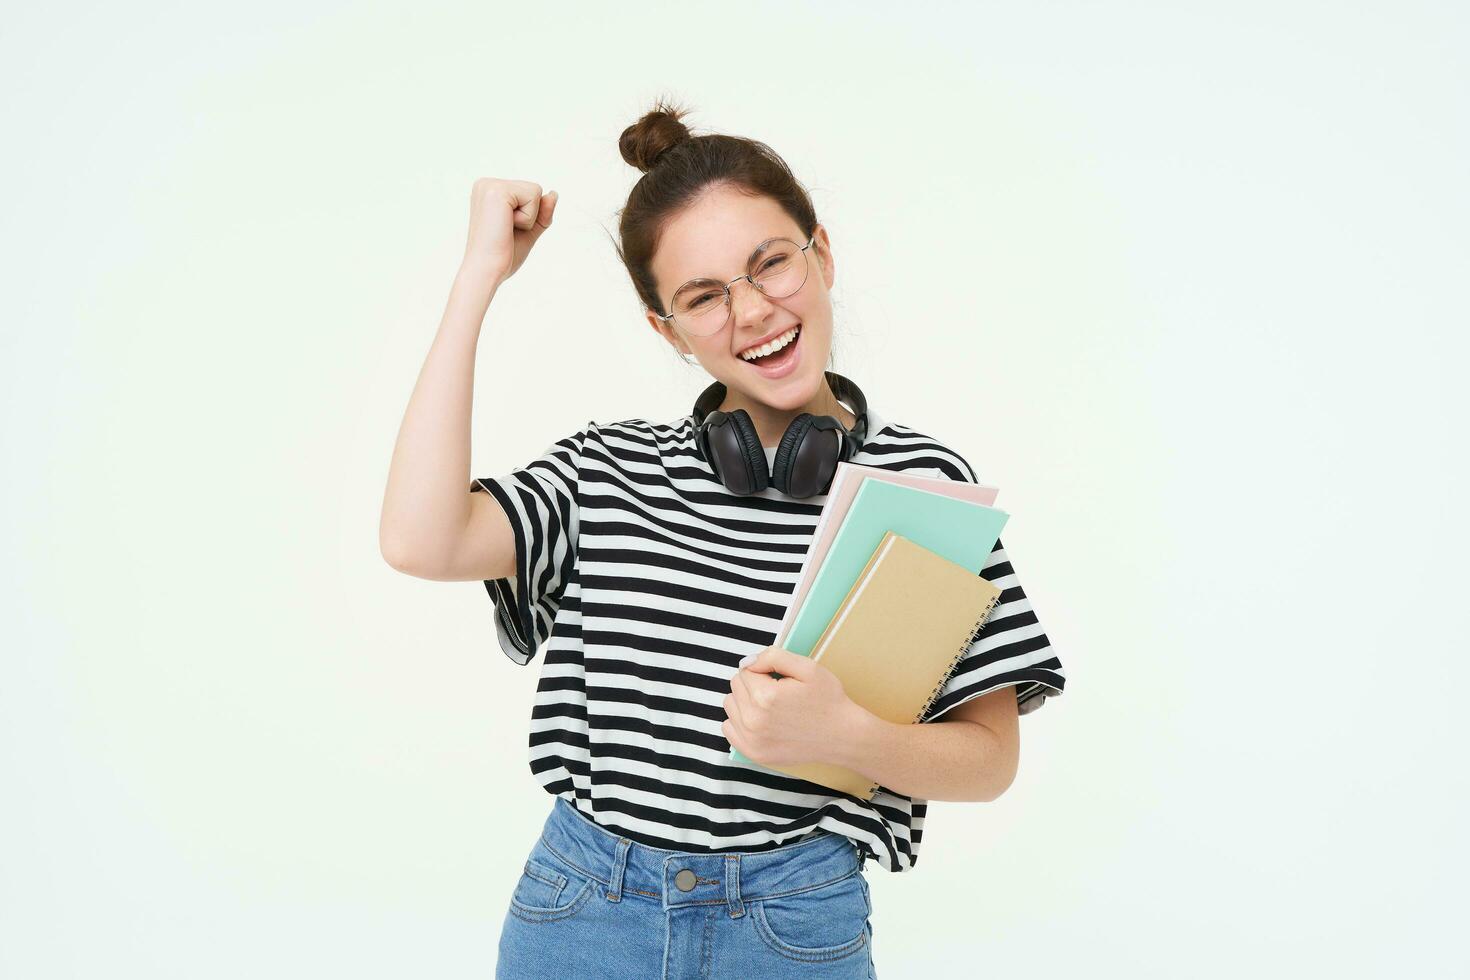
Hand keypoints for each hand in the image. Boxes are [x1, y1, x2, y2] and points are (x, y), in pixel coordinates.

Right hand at [462, 177, 558, 287]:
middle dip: (530, 215)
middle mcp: (486, 183)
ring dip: (529, 217)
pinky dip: (527, 217)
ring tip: (505, 229)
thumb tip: (554, 193)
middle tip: (506, 232)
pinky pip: (534, 195)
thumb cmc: (502, 256)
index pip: (529, 194)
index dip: (528, 216)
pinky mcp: (497, 191)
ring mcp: (489, 185)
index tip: (506, 231)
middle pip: (534, 189)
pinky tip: (507, 226)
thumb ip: (542, 212)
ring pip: (535, 190)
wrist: (487, 272)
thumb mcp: (528, 230)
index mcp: (489, 192)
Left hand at [723, 646, 864, 767]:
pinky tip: (761, 721)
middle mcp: (753, 720)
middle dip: (754, 685)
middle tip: (778, 693)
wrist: (843, 736)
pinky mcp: (754, 754)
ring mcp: (752, 740)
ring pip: (731, 706)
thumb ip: (773, 657)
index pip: (745, 670)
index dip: (763, 671)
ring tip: (770, 707)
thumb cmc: (828, 700)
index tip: (780, 680)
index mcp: (765, 696)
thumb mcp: (807, 668)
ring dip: (745, 702)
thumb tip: (746, 662)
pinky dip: (740, 721)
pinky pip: (729, 729)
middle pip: (735, 687)